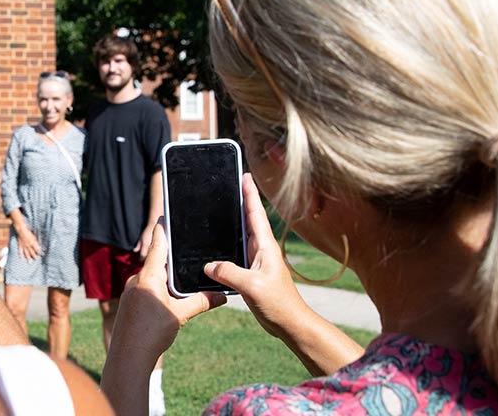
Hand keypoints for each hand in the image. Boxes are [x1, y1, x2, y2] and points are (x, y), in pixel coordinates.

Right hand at [15, 226, 41, 259]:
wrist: (21, 230)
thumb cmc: (29, 233)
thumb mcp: (34, 237)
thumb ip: (36, 242)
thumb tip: (39, 247)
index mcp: (32, 243)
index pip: (36, 249)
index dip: (39, 252)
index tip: (41, 255)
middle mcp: (28, 245)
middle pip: (32, 252)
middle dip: (34, 256)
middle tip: (36, 259)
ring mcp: (24, 246)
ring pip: (26, 253)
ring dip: (28, 258)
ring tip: (30, 262)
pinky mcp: (20, 245)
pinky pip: (20, 251)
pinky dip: (21, 255)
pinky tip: (21, 259)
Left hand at [108, 222, 226, 363]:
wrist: (128, 357)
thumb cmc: (151, 334)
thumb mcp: (180, 315)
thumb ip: (200, 302)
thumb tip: (221, 295)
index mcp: (149, 277)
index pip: (157, 246)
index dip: (163, 230)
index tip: (164, 215)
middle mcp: (137, 280)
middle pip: (157, 262)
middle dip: (172, 258)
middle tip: (187, 249)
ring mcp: (131, 292)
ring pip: (152, 278)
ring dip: (166, 278)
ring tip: (184, 278)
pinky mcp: (130, 303)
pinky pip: (147, 289)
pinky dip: (159, 289)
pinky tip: (169, 298)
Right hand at [203, 174, 315, 339]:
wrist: (289, 323)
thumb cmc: (278, 304)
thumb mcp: (252, 286)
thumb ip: (229, 273)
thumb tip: (209, 265)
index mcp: (265, 247)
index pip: (256, 213)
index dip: (250, 193)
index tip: (245, 175)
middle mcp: (262, 250)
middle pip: (249, 219)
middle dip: (241, 200)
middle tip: (232, 182)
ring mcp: (257, 260)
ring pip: (242, 235)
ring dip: (234, 220)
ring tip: (224, 206)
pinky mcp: (252, 272)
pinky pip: (237, 252)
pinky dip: (228, 243)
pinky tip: (218, 243)